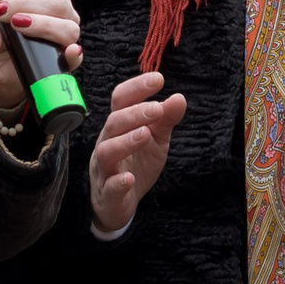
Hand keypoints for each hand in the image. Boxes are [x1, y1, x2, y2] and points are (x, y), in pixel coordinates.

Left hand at [0, 0, 82, 112]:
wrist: (1, 66)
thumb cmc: (0, 33)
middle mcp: (62, 11)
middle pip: (56, 0)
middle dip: (24, 3)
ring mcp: (67, 35)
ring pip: (67, 27)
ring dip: (40, 24)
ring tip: (15, 26)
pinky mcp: (67, 60)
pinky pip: (76, 57)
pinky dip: (72, 54)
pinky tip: (66, 52)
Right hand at [88, 72, 186, 234]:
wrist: (118, 204)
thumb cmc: (136, 165)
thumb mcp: (156, 140)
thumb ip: (165, 120)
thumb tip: (179, 97)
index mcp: (118, 127)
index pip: (120, 100)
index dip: (136, 88)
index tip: (158, 79)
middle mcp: (107, 143)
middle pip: (113, 123)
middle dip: (135, 114)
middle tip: (157, 108)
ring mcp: (105, 169)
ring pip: (107, 151)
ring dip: (125, 141)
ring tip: (145, 134)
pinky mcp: (108, 193)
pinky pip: (109, 186)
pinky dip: (118, 181)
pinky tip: (129, 178)